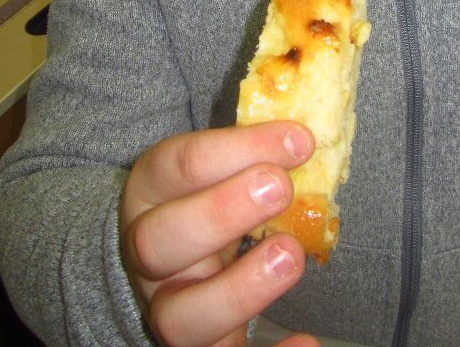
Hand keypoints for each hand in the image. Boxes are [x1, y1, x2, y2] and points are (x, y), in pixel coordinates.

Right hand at [121, 121, 319, 346]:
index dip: (240, 149)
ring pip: (177, 317)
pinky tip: (306, 341)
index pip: (181, 164)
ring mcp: (167, 305)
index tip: (299, 139)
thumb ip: (253, 152)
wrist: (169, 256)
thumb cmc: (206, 196)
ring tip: (290, 256)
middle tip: (280, 188)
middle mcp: (149, 253)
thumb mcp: (215, 165)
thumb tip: (310, 133)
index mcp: (152, 190)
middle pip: (157, 242)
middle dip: (221, 212)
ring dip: (238, 289)